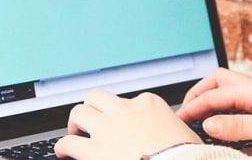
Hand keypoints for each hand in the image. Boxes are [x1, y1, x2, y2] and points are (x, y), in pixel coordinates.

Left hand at [55, 90, 200, 159]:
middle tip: (91, 122)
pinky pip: (68, 142)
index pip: (130, 101)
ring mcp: (108, 128)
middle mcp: (126, 111)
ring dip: (76, 122)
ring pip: (79, 112)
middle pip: (98, 98)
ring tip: (75, 133)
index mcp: (150, 104)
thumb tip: (171, 136)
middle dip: (92, 109)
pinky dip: (63, 147)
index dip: (123, 114)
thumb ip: (170, 129)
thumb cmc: (188, 157)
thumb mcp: (184, 134)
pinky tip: (64, 153)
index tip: (122, 124)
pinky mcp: (94, 150)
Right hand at [176, 68, 251, 146]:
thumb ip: (239, 125)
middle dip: (200, 91)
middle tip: (187, 110)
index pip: (215, 94)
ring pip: (229, 88)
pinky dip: (225, 106)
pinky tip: (225, 120)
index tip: (181, 119)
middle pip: (219, 80)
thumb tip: (209, 123)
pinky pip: (240, 99)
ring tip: (200, 114)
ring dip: (212, 97)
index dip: (194, 106)